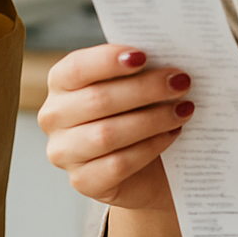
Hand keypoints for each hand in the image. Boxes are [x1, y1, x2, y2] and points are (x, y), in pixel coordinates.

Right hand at [37, 44, 194, 212]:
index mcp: (61, 82)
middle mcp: (54, 116)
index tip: (143, 55)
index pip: (77, 68)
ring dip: (152, 120)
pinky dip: (150, 147)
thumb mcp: (134, 87)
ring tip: (184, 110)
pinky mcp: (82, 181)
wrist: (143, 169)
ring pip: (107, 134)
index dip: (108, 61)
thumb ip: (140, 70)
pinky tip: (172, 134)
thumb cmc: (137, 114)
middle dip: (145, 89)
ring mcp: (64, 152)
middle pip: (97, 100)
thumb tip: (168, 59)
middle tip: (181, 82)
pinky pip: (118, 164)